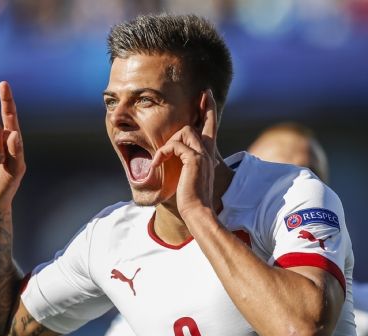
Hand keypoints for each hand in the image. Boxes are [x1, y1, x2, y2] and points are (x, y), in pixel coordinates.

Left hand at [150, 90, 217, 217]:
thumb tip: (175, 156)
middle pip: (201, 124)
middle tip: (204, 93)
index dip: (209, 110)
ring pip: (185, 131)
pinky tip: (156, 163)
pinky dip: (163, 152)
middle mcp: (208, 152)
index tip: (206, 95)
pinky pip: (175, 145)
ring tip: (161, 157)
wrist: (197, 210)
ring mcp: (202, 154)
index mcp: (207, 155)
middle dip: (203, 108)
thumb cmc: (190, 197)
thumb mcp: (188, 176)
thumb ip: (186, 163)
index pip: (210, 128)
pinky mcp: (194, 159)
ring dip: (170, 142)